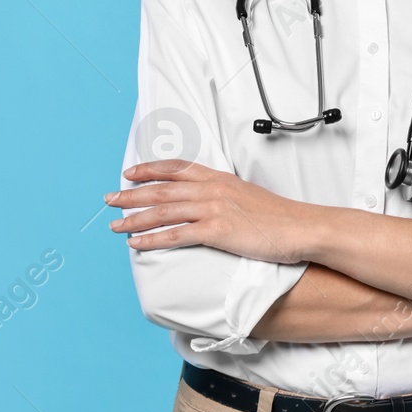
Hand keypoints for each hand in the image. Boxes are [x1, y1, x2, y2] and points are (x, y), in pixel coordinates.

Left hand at [106, 160, 314, 263]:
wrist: (302, 227)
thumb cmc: (280, 217)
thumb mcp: (248, 197)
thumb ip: (225, 196)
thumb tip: (209, 204)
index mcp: (219, 178)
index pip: (177, 168)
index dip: (150, 169)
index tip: (130, 172)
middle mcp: (212, 189)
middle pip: (162, 189)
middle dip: (131, 194)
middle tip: (109, 199)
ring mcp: (214, 209)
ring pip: (163, 211)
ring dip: (134, 218)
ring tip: (114, 226)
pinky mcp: (217, 231)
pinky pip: (176, 235)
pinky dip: (152, 239)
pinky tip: (136, 244)